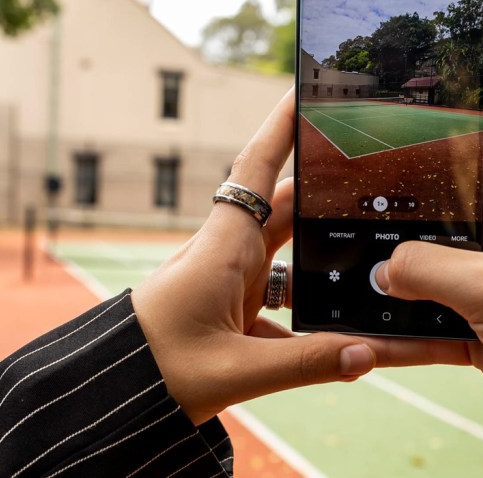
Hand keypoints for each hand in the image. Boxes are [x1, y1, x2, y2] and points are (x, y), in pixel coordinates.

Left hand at [132, 90, 469, 424]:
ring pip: (287, 250)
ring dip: (322, 251)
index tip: (304, 89)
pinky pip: (280, 295)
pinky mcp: (230, 307)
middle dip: (325, 190)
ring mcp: (229, 279)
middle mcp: (228, 253)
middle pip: (285, 207)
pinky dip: (309, 307)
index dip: (281, 125)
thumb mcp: (234, 373)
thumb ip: (304, 364)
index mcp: (223, 248)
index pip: (255, 167)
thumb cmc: (153, 373)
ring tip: (371, 247)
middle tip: (374, 170)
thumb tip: (366, 355)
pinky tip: (339, 332)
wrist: (108, 394)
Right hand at [376, 120, 482, 414]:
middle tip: (347, 202)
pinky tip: (364, 340)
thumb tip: (380, 273)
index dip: (453, 123)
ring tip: (345, 279)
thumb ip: (428, 269)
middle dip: (399, 213)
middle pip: (443, 214)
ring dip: (391, 283)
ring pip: (428, 275)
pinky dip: (399, 337)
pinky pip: (428, 326)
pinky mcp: (481, 331)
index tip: (406, 113)